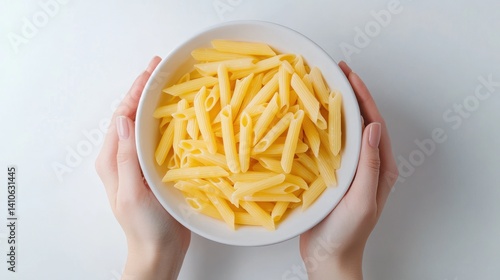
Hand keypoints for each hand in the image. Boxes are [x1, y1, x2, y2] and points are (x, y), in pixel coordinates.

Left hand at [95, 57, 190, 279]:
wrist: (159, 249)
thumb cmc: (144, 225)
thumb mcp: (133, 192)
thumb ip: (126, 157)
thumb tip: (123, 119)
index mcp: (113, 159)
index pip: (122, 116)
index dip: (135, 91)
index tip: (150, 71)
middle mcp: (123, 157)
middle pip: (132, 115)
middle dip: (144, 90)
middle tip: (160, 68)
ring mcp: (139, 162)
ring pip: (146, 124)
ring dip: (155, 103)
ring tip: (169, 83)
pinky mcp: (154, 168)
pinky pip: (159, 138)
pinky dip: (167, 121)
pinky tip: (180, 114)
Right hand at [299, 61, 398, 279]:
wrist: (328, 257)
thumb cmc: (347, 234)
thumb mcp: (361, 200)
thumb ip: (369, 165)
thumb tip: (373, 126)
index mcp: (380, 168)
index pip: (374, 124)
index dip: (363, 97)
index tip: (349, 75)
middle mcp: (367, 164)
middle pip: (360, 122)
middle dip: (350, 95)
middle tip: (336, 72)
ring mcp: (350, 169)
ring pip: (343, 131)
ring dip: (335, 108)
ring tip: (322, 87)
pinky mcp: (332, 174)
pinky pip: (328, 144)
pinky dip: (320, 127)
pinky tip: (308, 117)